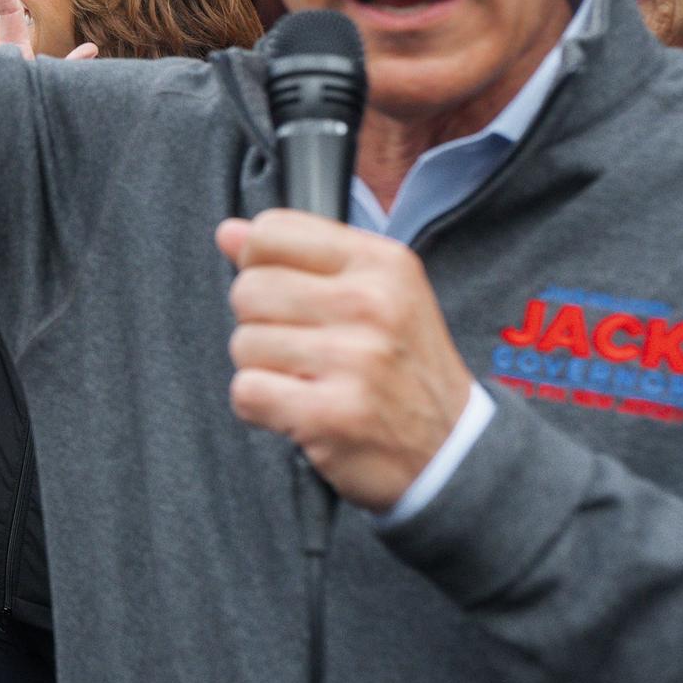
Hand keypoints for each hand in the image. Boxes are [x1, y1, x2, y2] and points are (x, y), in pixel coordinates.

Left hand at [219, 211, 477, 512]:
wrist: (454, 450)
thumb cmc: (403, 366)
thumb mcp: (376, 292)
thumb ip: (300, 255)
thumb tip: (228, 232)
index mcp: (382, 264)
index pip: (272, 232)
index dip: (258, 263)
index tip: (284, 292)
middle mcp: (370, 305)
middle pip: (249, 290)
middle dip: (260, 323)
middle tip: (303, 348)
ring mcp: (353, 360)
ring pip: (243, 343)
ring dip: (263, 369)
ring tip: (309, 381)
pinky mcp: (332, 414)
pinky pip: (247, 392)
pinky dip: (261, 408)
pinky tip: (300, 410)